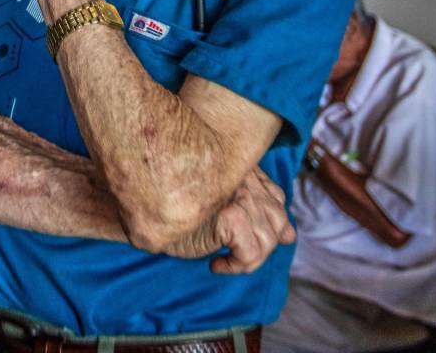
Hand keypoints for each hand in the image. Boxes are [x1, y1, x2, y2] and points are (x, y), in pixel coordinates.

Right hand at [167, 168, 294, 273]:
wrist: (145, 204)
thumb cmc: (174, 200)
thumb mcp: (218, 200)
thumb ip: (255, 207)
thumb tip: (291, 236)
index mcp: (243, 168)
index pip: (275, 196)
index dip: (272, 220)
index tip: (257, 235)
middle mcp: (245, 178)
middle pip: (277, 218)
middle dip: (263, 243)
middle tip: (236, 251)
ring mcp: (240, 195)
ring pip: (268, 240)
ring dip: (249, 259)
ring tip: (226, 260)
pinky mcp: (230, 216)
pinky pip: (251, 254)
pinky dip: (237, 266)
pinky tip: (217, 264)